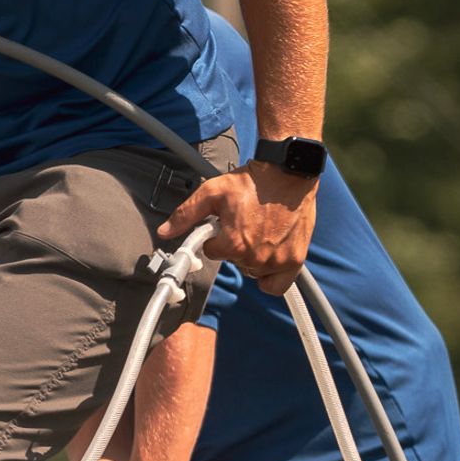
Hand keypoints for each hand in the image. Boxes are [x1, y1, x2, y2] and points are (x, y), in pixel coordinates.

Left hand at [159, 160, 317, 295]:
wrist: (287, 175)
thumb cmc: (251, 182)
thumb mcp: (211, 193)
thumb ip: (185, 215)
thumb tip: (164, 232)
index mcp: (234, 244)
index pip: (212, 252)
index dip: (216, 237)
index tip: (224, 225)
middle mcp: (256, 257)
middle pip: (233, 261)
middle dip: (234, 245)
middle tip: (243, 224)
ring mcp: (278, 261)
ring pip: (253, 271)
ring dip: (252, 258)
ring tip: (259, 233)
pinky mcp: (295, 260)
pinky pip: (276, 285)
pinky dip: (270, 277)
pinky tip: (268, 259)